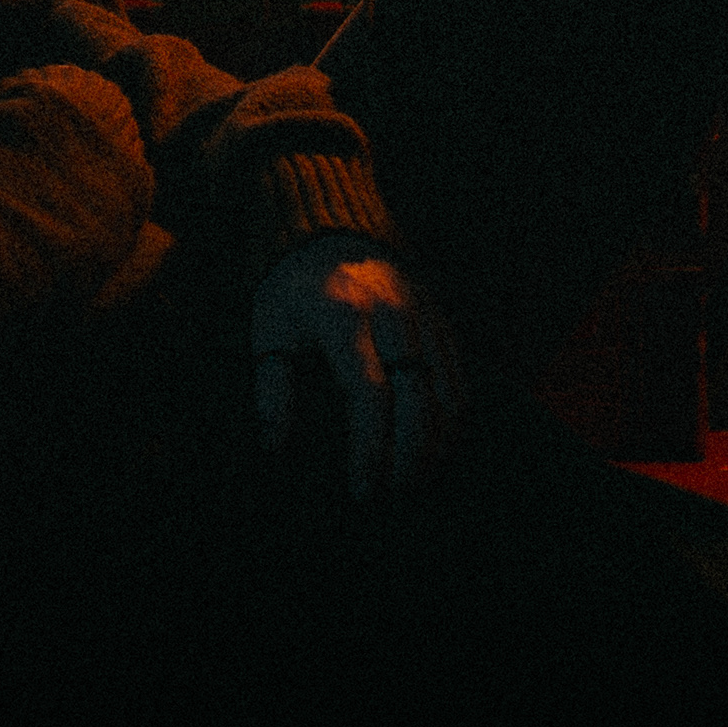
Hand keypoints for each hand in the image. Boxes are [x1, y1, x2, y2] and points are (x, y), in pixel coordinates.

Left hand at [249, 233, 466, 502]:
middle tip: (394, 494)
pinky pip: (458, 375)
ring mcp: (422, 311)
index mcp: (342, 313)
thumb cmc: (292, 293)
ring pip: (446, 391)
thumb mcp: (269, 330)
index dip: (369, 447)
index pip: (368, 393)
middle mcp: (390, 311)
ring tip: (414, 479)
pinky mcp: (440, 316)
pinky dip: (452, 418)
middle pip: (417, 397)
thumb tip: (275, 446)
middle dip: (409, 455)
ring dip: (436, 444)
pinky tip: (435, 447)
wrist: (329, 233)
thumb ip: (272, 389)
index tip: (362, 489)